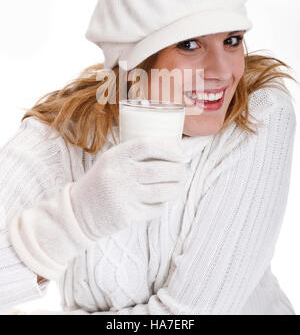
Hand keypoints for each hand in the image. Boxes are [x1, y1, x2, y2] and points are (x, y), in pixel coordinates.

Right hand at [70, 136, 186, 239]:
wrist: (78, 211)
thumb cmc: (102, 182)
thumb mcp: (111, 161)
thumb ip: (134, 155)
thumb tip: (172, 150)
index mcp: (115, 157)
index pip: (147, 145)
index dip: (169, 148)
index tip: (181, 153)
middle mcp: (118, 175)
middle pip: (159, 170)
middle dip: (178, 171)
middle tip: (183, 171)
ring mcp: (123, 196)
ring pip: (162, 191)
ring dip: (176, 188)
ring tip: (179, 185)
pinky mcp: (127, 215)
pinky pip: (155, 208)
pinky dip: (162, 204)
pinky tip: (160, 201)